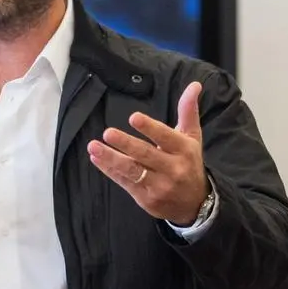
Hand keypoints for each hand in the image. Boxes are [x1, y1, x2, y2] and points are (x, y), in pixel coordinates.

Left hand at [87, 81, 208, 225]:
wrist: (194, 204)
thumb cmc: (189, 163)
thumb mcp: (192, 138)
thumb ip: (188, 111)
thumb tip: (194, 84)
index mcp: (184, 150)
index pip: (166, 137)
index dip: (150, 128)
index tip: (133, 117)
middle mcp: (173, 168)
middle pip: (146, 154)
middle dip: (126, 144)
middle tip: (108, 132)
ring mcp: (159, 185)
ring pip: (132, 170)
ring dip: (111, 158)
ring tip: (93, 146)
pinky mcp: (146, 198)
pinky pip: (124, 182)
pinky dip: (109, 170)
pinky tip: (96, 158)